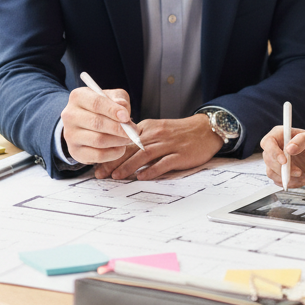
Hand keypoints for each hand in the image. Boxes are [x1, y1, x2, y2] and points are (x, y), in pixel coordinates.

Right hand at [61, 86, 134, 164]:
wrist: (84, 124)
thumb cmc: (102, 107)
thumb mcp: (111, 97)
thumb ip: (119, 99)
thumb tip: (123, 109)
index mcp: (78, 97)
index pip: (96, 103)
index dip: (113, 110)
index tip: (127, 117)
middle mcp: (70, 115)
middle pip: (97, 123)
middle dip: (119, 128)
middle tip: (134, 131)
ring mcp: (70, 135)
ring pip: (98, 140)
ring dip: (118, 141)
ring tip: (129, 139)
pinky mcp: (75, 152)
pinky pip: (98, 156)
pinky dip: (113, 153)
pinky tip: (121, 148)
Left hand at [93, 114, 222, 180]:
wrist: (206, 129)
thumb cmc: (180, 133)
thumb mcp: (158, 129)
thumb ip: (141, 138)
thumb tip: (120, 152)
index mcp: (149, 127)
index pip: (125, 140)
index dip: (110, 151)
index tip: (98, 163)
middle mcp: (157, 134)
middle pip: (132, 148)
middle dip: (114, 161)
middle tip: (101, 173)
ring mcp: (169, 144)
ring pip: (145, 155)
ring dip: (129, 166)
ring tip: (116, 176)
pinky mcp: (181, 154)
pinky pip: (164, 162)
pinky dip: (152, 170)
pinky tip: (142, 176)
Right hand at [261, 127, 304, 187]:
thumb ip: (302, 140)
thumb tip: (289, 148)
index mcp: (280, 134)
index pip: (268, 142)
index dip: (273, 152)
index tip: (284, 161)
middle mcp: (275, 147)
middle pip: (268, 159)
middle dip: (283, 169)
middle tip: (299, 172)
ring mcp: (276, 161)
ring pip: (272, 173)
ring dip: (289, 178)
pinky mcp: (280, 173)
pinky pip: (279, 181)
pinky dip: (292, 183)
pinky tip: (304, 178)